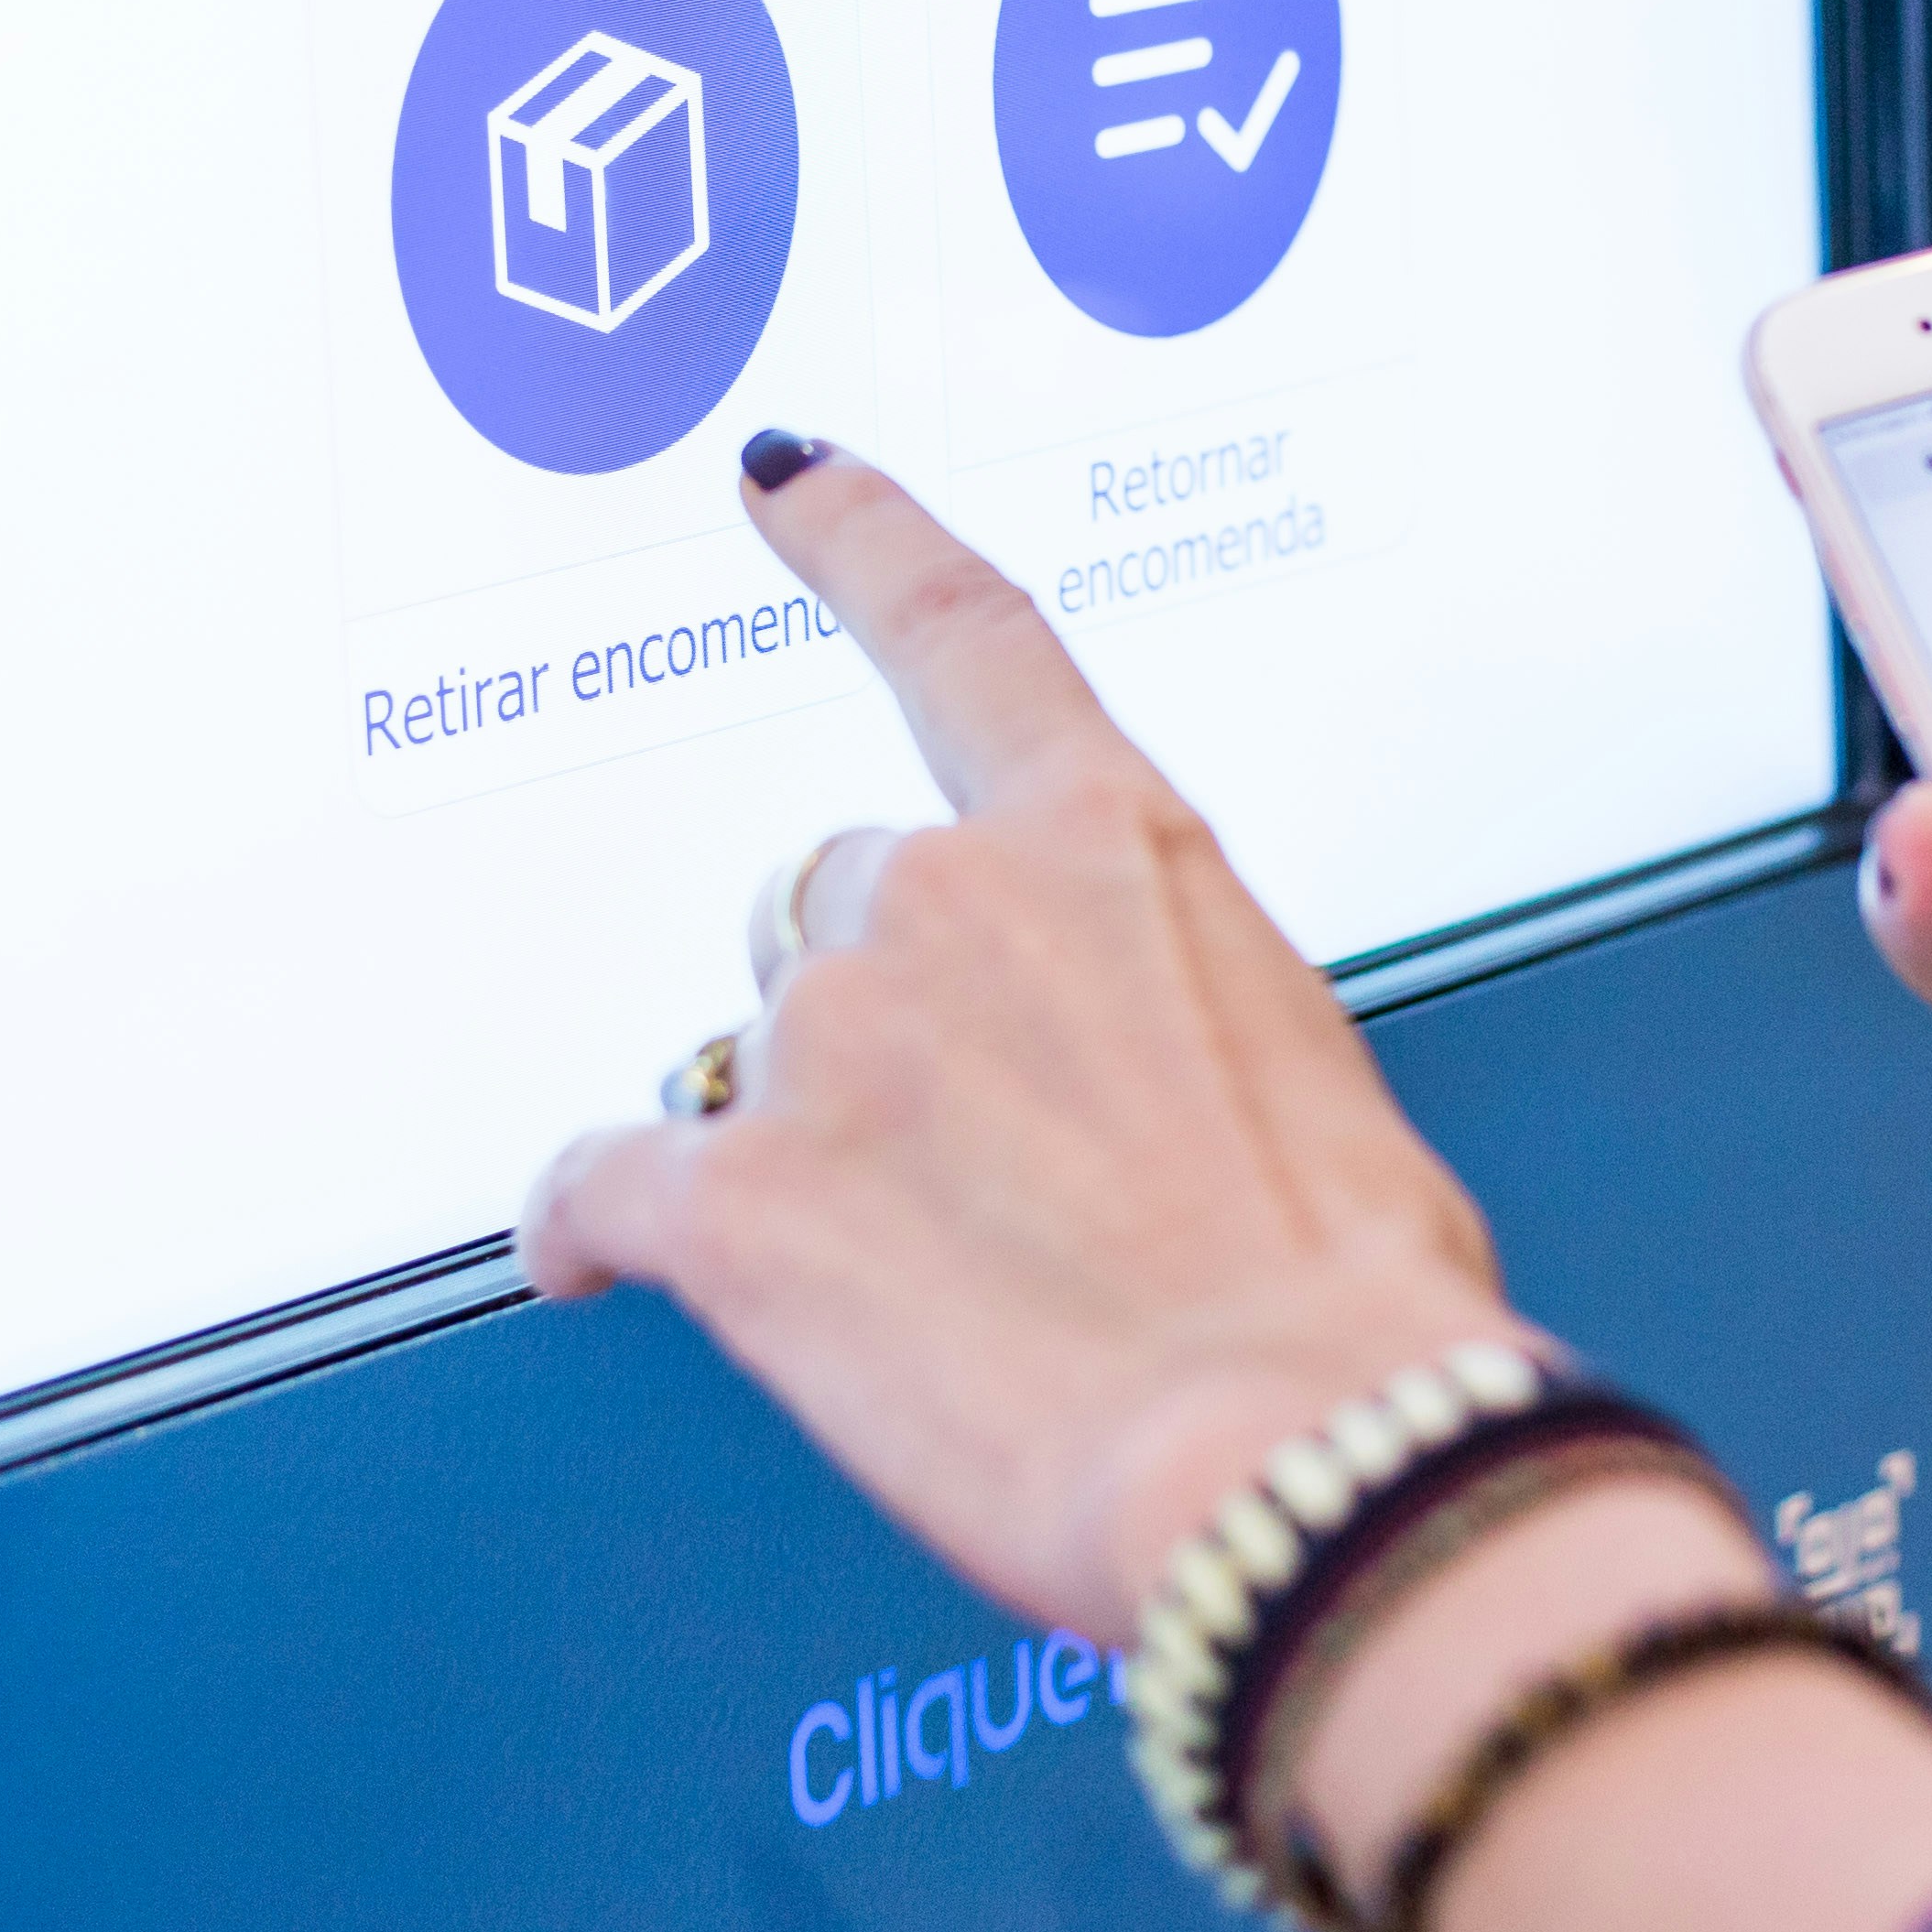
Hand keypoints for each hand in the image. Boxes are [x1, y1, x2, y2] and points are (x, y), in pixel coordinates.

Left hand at [529, 436, 1931, 1931]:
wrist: (1305, 1461)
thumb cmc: (1346, 1306)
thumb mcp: (1295, 1086)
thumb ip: (1156, 1023)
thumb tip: (1101, 1104)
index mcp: (1108, 849)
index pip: (966, 638)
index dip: (862, 538)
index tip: (783, 470)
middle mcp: (947, 900)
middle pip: (833, 918)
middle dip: (882, 1035)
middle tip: (983, 1188)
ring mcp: (831, 1042)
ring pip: (749, 1067)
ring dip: (807, 1160)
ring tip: (931, 1295)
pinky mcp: (740, 1200)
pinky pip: (601, 1190)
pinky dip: (586, 1233)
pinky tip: (587, 1272)